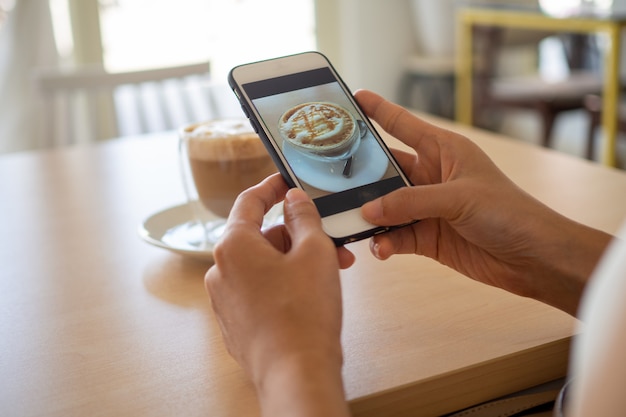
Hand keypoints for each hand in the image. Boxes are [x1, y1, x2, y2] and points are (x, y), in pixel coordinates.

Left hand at [205, 173, 351, 416]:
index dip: (271, 187)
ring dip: (296, 262)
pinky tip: (312, 293)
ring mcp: (226, 300)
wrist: (296, 373)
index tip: (286, 182)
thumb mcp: (314, 252)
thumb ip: (303, 217)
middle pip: (261, 237)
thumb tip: (294, 200)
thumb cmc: (304, 314)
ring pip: (264, 265)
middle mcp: (221, 271)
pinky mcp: (236, 322)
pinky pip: (260, 289)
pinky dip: (284, 283)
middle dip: (298, 236)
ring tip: (332, 271)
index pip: (249, 201)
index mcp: (233, 246)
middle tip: (331, 241)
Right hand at [356, 90, 611, 314]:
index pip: (403, 124)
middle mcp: (431, 176)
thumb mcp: (458, 198)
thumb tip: (369, 210)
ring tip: (352, 221)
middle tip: (332, 178)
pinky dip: (385, 242)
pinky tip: (380, 248)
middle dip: (361, 175)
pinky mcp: (427, 237)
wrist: (532, 257)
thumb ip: (410, 202)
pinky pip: (395, 236)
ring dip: (370, 215)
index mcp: (443, 150)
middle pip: (385, 169)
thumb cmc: (508, 212)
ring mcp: (427, 208)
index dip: (377, 110)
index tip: (352, 98)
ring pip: (385, 206)